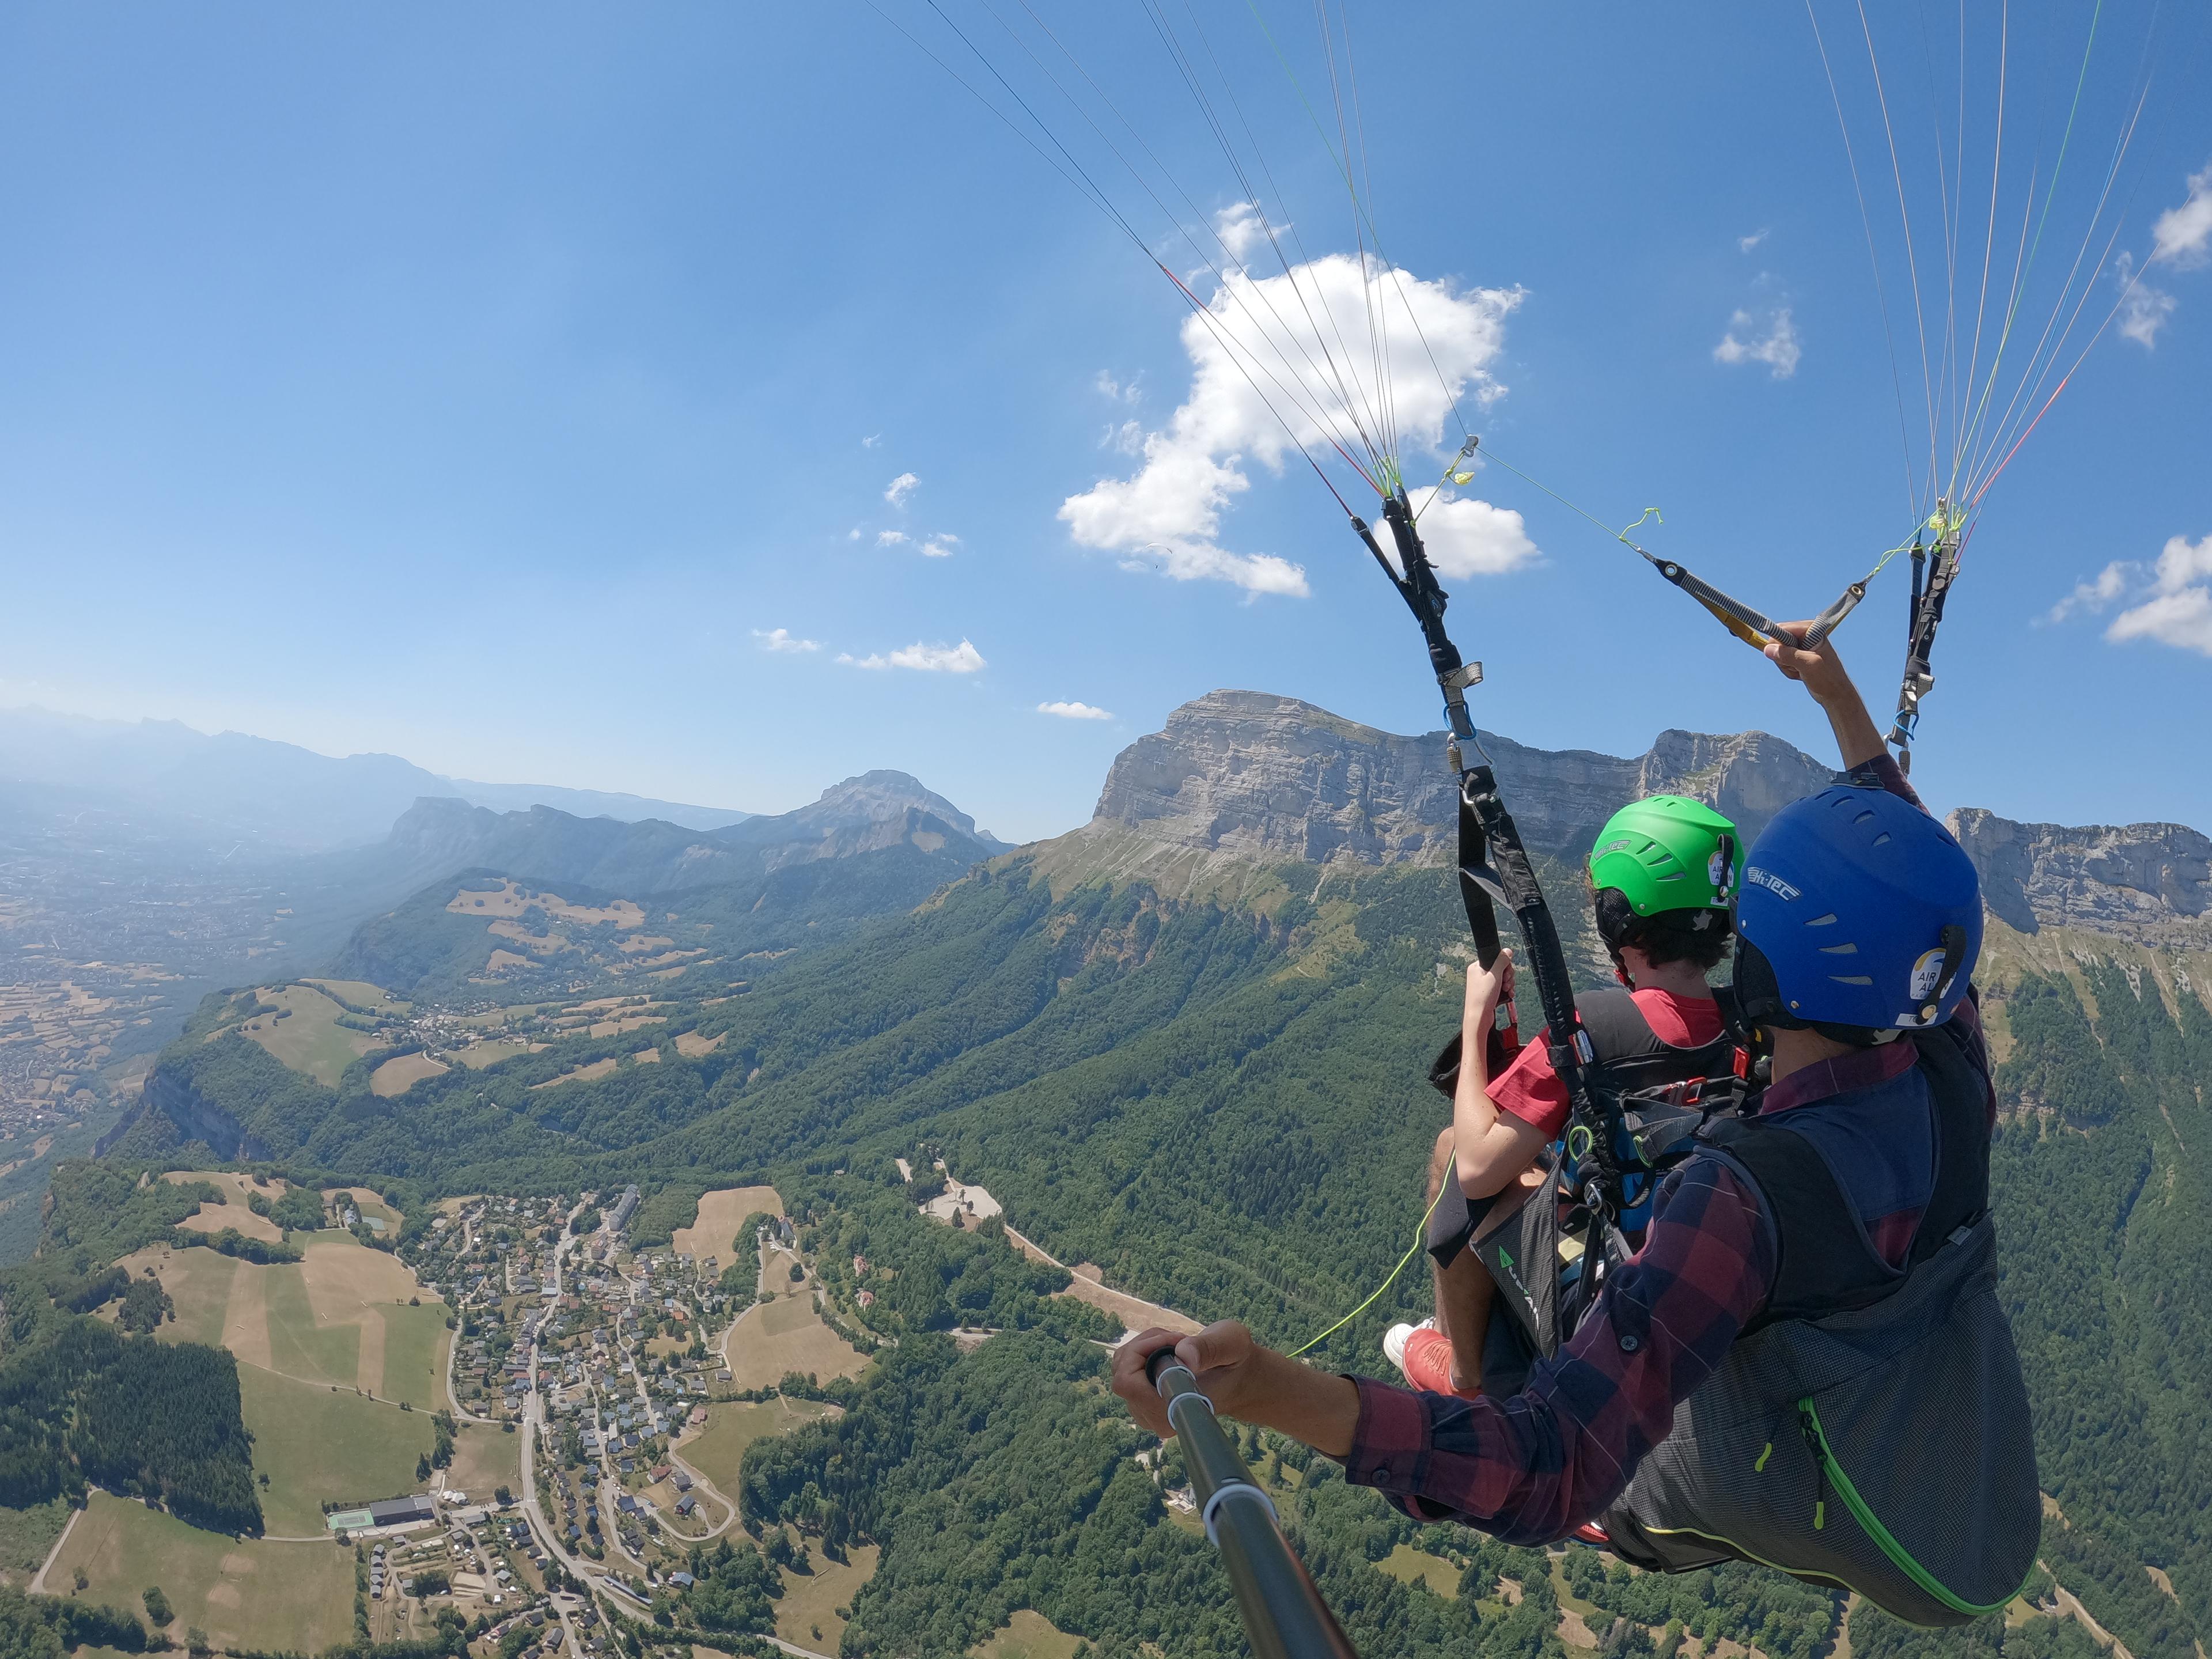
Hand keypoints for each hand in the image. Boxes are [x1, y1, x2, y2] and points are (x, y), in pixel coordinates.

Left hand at [1111, 1320, 1261, 1437]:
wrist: (1239, 1378)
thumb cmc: (1236, 1360)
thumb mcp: (1232, 1343)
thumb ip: (1209, 1348)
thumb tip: (1184, 1356)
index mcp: (1175, 1411)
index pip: (1126, 1383)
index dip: (1142, 1352)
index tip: (1177, 1340)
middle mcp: (1156, 1419)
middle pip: (1122, 1371)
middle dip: (1147, 1345)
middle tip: (1181, 1338)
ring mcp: (1147, 1413)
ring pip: (1122, 1367)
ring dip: (1146, 1346)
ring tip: (1179, 1342)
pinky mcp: (1144, 1403)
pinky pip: (1126, 1369)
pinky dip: (1143, 1351)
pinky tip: (1169, 1348)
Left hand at [1465, 948, 1513, 1034]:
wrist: (1479, 1018)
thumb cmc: (1482, 998)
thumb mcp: (1494, 975)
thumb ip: (1501, 961)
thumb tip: (1507, 951)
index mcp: (1477, 967)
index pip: (1495, 958)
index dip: (1504, 965)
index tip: (1505, 972)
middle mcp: (1479, 974)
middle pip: (1501, 968)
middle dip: (1508, 976)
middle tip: (1505, 982)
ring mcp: (1484, 984)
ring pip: (1503, 978)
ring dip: (1509, 983)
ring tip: (1506, 990)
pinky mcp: (1489, 992)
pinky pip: (1501, 987)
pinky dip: (1507, 990)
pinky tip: (1508, 994)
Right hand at [1763, 627, 1855, 707]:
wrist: (1835, 693)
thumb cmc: (1828, 679)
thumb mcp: (1808, 665)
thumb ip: (1789, 655)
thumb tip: (1767, 648)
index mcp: (1811, 629)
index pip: (1782, 629)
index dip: (1779, 645)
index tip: (1787, 659)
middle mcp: (1805, 634)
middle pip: (1777, 641)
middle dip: (1783, 658)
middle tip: (1798, 667)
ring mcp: (1801, 644)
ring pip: (1778, 652)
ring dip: (1786, 666)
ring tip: (1801, 672)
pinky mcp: (1798, 654)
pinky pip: (1782, 659)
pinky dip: (1787, 669)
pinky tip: (1800, 674)